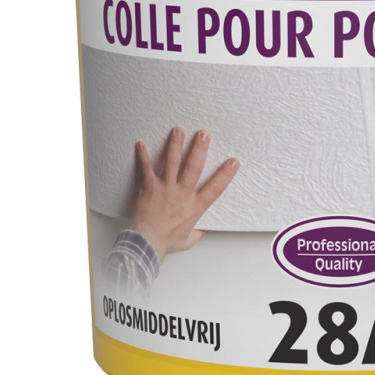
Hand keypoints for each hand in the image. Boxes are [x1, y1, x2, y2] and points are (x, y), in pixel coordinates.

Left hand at [131, 127, 239, 260]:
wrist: (146, 244)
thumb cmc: (167, 241)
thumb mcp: (189, 239)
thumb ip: (199, 231)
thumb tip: (207, 227)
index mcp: (194, 206)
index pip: (215, 188)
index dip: (226, 174)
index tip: (234, 161)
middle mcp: (181, 194)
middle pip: (193, 168)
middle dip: (199, 149)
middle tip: (203, 134)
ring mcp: (165, 189)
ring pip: (172, 163)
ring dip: (175, 145)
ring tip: (178, 130)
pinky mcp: (150, 187)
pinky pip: (146, 169)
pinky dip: (142, 156)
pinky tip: (141, 144)